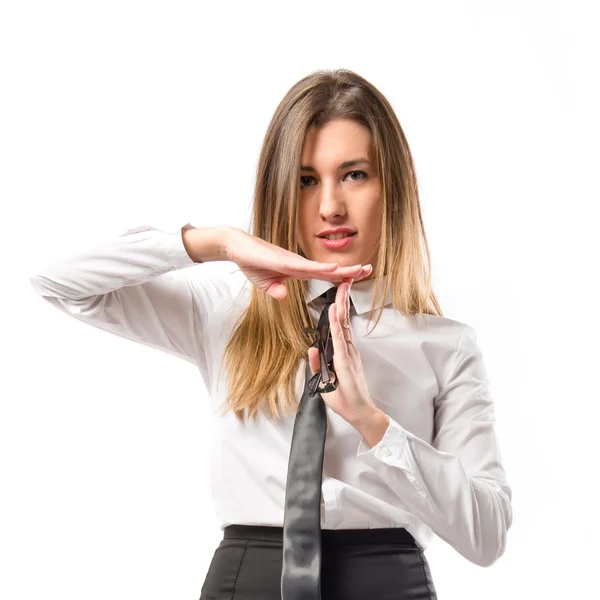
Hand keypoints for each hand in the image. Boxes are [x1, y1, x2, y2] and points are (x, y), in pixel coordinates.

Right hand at [226, 229, 372, 299]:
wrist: (235, 248)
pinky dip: (321, 268)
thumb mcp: (265, 282)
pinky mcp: (283, 262)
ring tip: (359, 270)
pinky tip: (334, 268)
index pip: (323, 275)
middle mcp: (298, 264)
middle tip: (369, 269)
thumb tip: (283, 295)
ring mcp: (292, 262)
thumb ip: (275, 289)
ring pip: (321, 268)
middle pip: (328, 270)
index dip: (341, 276)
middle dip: (349, 270)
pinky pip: (305, 267)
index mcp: (296, 270)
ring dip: (341, 269)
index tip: (357, 276)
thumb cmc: (251, 261)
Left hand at [307, 278, 379, 425]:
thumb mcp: (324, 381)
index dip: (338, 307)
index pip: (339, 325)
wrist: (359, 412)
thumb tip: (312, 349)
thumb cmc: (345, 398)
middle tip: (344, 278)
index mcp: (343, 352)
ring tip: (340, 286)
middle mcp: (347, 349)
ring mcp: (348, 353)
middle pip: (343, 318)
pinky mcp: (346, 360)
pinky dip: (336, 323)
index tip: (338, 291)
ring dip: (340, 304)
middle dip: (343, 298)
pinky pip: (339, 338)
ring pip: (342, 324)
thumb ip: (318, 364)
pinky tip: (334, 311)